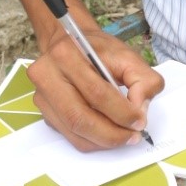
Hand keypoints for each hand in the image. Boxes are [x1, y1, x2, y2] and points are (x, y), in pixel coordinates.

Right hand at [26, 28, 163, 150]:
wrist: (72, 44)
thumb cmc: (99, 50)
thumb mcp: (128, 56)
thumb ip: (143, 80)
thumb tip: (139, 112)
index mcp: (66, 55)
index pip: (96, 92)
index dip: (121, 112)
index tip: (140, 121)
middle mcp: (46, 76)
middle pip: (80, 117)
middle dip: (111, 133)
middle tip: (133, 136)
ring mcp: (42, 96)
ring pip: (73, 131)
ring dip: (102, 141)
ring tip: (124, 137)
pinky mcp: (44, 111)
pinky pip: (68, 135)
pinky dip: (92, 141)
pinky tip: (107, 135)